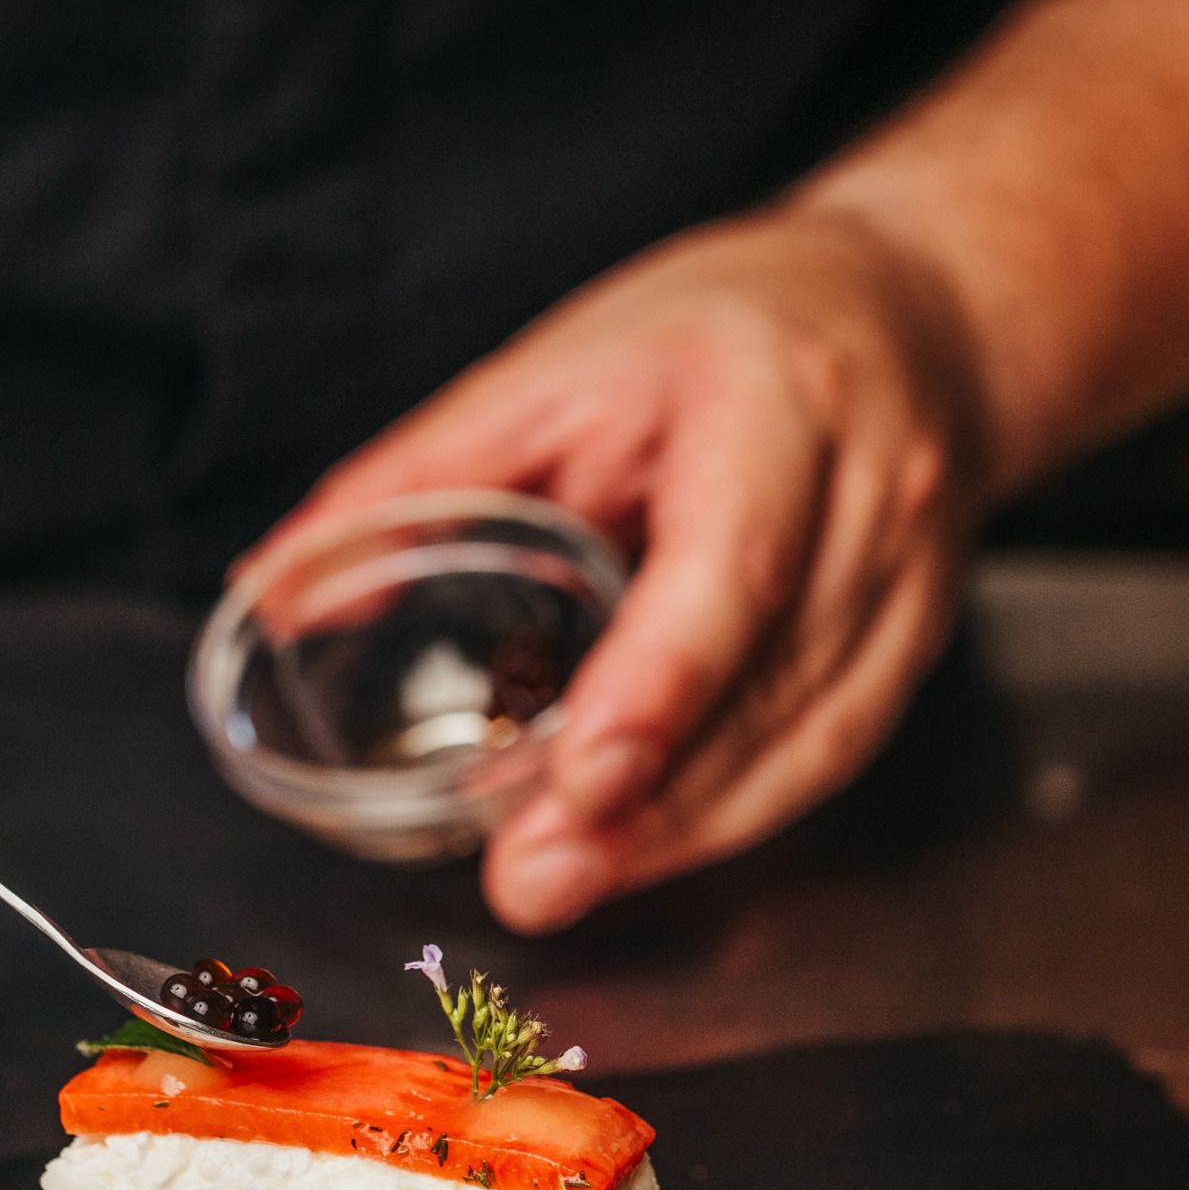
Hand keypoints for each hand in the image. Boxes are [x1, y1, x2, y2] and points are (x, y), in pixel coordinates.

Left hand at [266, 205, 992, 931]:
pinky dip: (734, 815)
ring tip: (567, 880)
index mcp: (774, 404)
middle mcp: (868, 493)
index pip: (735, 568)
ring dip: (686, 831)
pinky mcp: (915, 639)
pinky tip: (646, 851)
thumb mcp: (559, 361)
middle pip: (771, 680)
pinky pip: (832, 753)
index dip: (663, 687)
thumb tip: (273, 587)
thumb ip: (419, 474)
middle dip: (652, 802)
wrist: (912, 309)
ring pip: (812, 740)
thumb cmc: (719, 329)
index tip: (584, 779)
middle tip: (532, 879)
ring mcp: (910, 575)